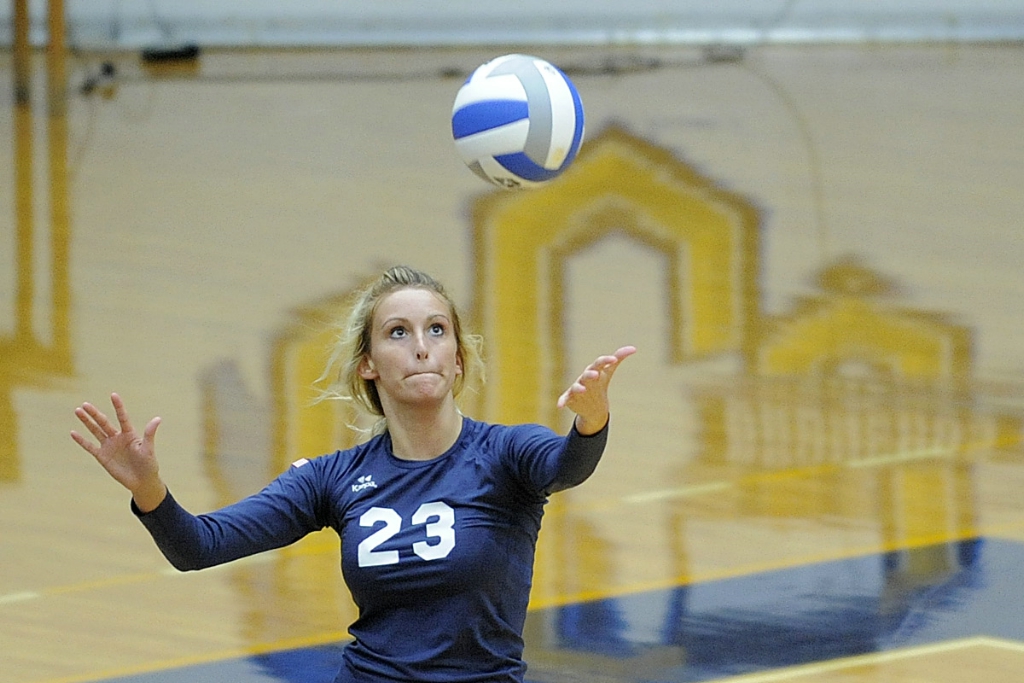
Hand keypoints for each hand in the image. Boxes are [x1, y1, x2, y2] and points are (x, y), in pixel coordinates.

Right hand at [71, 393, 165, 511]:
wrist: (142, 481)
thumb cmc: (149, 464)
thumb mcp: (148, 449)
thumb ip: (149, 434)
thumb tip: (157, 418)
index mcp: (130, 434)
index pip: (122, 417)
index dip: (118, 407)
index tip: (113, 395)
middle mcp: (118, 437)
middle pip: (104, 422)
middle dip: (95, 413)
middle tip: (85, 404)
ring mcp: (109, 446)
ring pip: (95, 431)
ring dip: (87, 422)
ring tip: (78, 411)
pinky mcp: (102, 457)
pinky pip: (90, 447)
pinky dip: (81, 440)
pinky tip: (73, 432)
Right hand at [557, 346, 635, 434]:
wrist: (592, 404)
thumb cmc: (599, 383)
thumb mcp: (608, 371)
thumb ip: (619, 357)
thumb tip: (634, 348)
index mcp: (594, 370)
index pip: (599, 363)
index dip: (605, 360)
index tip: (614, 359)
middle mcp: (584, 378)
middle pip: (587, 375)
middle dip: (590, 374)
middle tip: (595, 375)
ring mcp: (576, 388)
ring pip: (576, 387)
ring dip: (578, 388)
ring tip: (582, 390)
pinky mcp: (570, 398)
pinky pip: (564, 399)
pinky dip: (561, 401)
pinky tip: (559, 406)